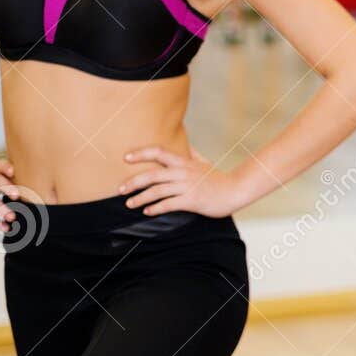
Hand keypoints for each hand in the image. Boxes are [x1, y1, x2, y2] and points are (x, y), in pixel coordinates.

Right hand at [0, 159, 19, 234]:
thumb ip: (17, 179)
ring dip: (1, 209)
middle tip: (17, 196)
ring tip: (12, 217)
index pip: (1, 165)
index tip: (12, 171)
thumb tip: (47, 192)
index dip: (6, 167)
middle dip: (7, 188)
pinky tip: (5, 227)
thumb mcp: (0, 174)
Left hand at [120, 146, 244, 217]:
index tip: (125, 158)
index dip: (141, 153)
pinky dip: (155, 208)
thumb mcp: (204, 162)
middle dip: (133, 182)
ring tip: (129, 204)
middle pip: (153, 175)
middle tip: (120, 189)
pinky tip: (147, 212)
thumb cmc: (218, 178)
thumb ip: (191, 154)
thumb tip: (185, 144)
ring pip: (157, 191)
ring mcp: (188, 186)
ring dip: (140, 198)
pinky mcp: (192, 200)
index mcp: (184, 162)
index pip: (159, 152)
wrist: (235, 191)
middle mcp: (184, 172)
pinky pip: (169, 204)